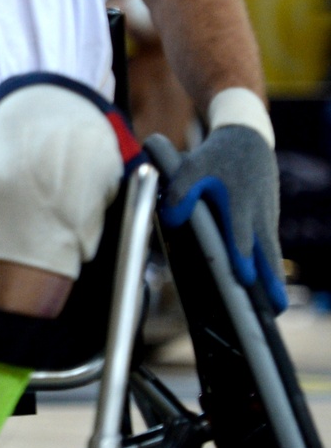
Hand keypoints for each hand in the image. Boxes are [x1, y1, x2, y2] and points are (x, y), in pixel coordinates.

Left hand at [154, 126, 285, 311]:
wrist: (249, 138)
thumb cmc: (216, 156)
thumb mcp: (193, 166)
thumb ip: (180, 190)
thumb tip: (171, 219)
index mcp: (239, 205)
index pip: (241, 238)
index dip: (242, 258)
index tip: (245, 279)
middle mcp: (257, 215)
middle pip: (267, 254)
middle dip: (271, 281)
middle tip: (275, 309)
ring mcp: (267, 219)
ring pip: (272, 254)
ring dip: (274, 279)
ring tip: (276, 308)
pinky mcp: (269, 221)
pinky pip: (270, 248)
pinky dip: (271, 268)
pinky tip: (268, 290)